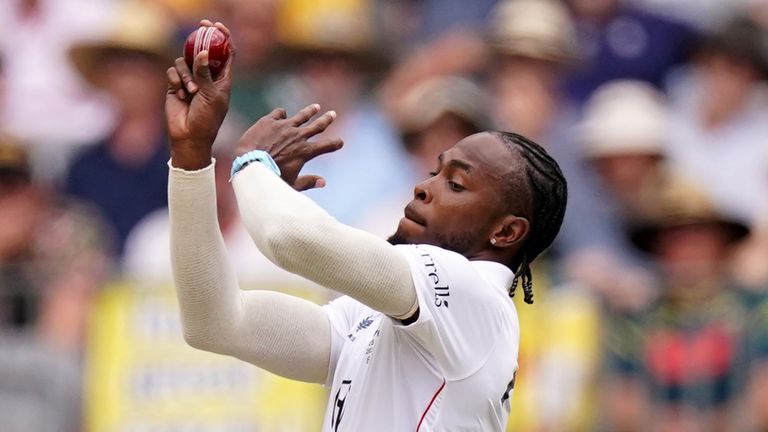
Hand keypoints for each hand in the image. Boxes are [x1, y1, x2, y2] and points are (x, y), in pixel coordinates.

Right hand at [166, 20, 234, 169]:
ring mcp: (190, 80)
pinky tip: (181, 94)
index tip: (217, 27)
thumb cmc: (207, 120)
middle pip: (203, 51)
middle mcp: (206, 76)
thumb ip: (205, 74)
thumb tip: (204, 52)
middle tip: (200, 27)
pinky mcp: (176, 85)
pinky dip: (176, 80)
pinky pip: (173, 71)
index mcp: (222, 78)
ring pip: (185, 61)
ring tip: (191, 92)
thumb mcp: (211, 96)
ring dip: (187, 74)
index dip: (223, 38)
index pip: (226, 53)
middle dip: (201, 39)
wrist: (189, 137)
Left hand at [235, 104, 342, 190]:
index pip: (327, 146)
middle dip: (327, 120)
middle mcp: (298, 136)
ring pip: (301, 115)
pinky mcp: (269, 121)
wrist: (249, 165)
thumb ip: (308, 182)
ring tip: (315, 107)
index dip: (336, 143)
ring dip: (310, 111)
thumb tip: (323, 182)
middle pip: (317, 126)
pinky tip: (281, 114)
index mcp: (305, 152)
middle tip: (333, 114)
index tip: (340, 142)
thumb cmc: (270, 179)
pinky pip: (279, 113)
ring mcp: (284, 126)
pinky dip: (281, 114)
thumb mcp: (291, 185)